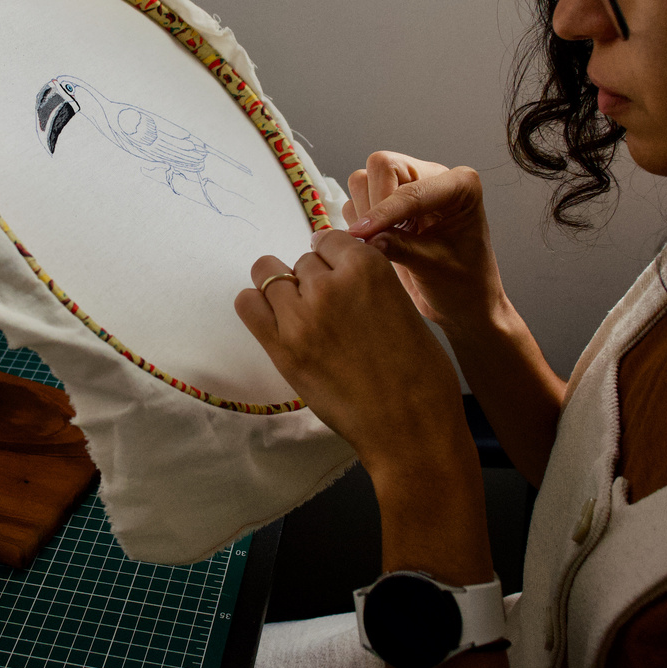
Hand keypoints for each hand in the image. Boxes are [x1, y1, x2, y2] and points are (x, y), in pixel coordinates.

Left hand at [235, 229, 467, 480]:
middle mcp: (331, 284)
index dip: (333, 258)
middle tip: (329, 311)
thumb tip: (339, 269)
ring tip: (302, 316)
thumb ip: (367, 281)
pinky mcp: (282, 348)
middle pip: (302, 260)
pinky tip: (275, 320)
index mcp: (368, 266)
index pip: (329, 239)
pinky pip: (247, 304)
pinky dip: (256, 305)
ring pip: (269, 275)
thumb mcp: (402, 306)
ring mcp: (302, 316)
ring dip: (284, 290)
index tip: (336, 275)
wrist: (409, 428)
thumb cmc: (419, 373)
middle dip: (312, 279)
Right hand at [344, 152, 507, 338]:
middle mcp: (432, 177)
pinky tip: (376, 245)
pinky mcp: (388, 203)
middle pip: (382, 166)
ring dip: (363, 212)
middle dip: (373, 205)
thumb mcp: (436, 269)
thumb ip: (402, 249)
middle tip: (374, 241)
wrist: (464, 305)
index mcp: (460, 185)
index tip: (363, 234)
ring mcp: (408, 187)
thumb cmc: (465, 286)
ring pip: (364, 180)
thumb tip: (366, 238)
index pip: (412, 188)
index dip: (385, 212)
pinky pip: (358, 199)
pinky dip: (358, 221)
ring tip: (379, 245)